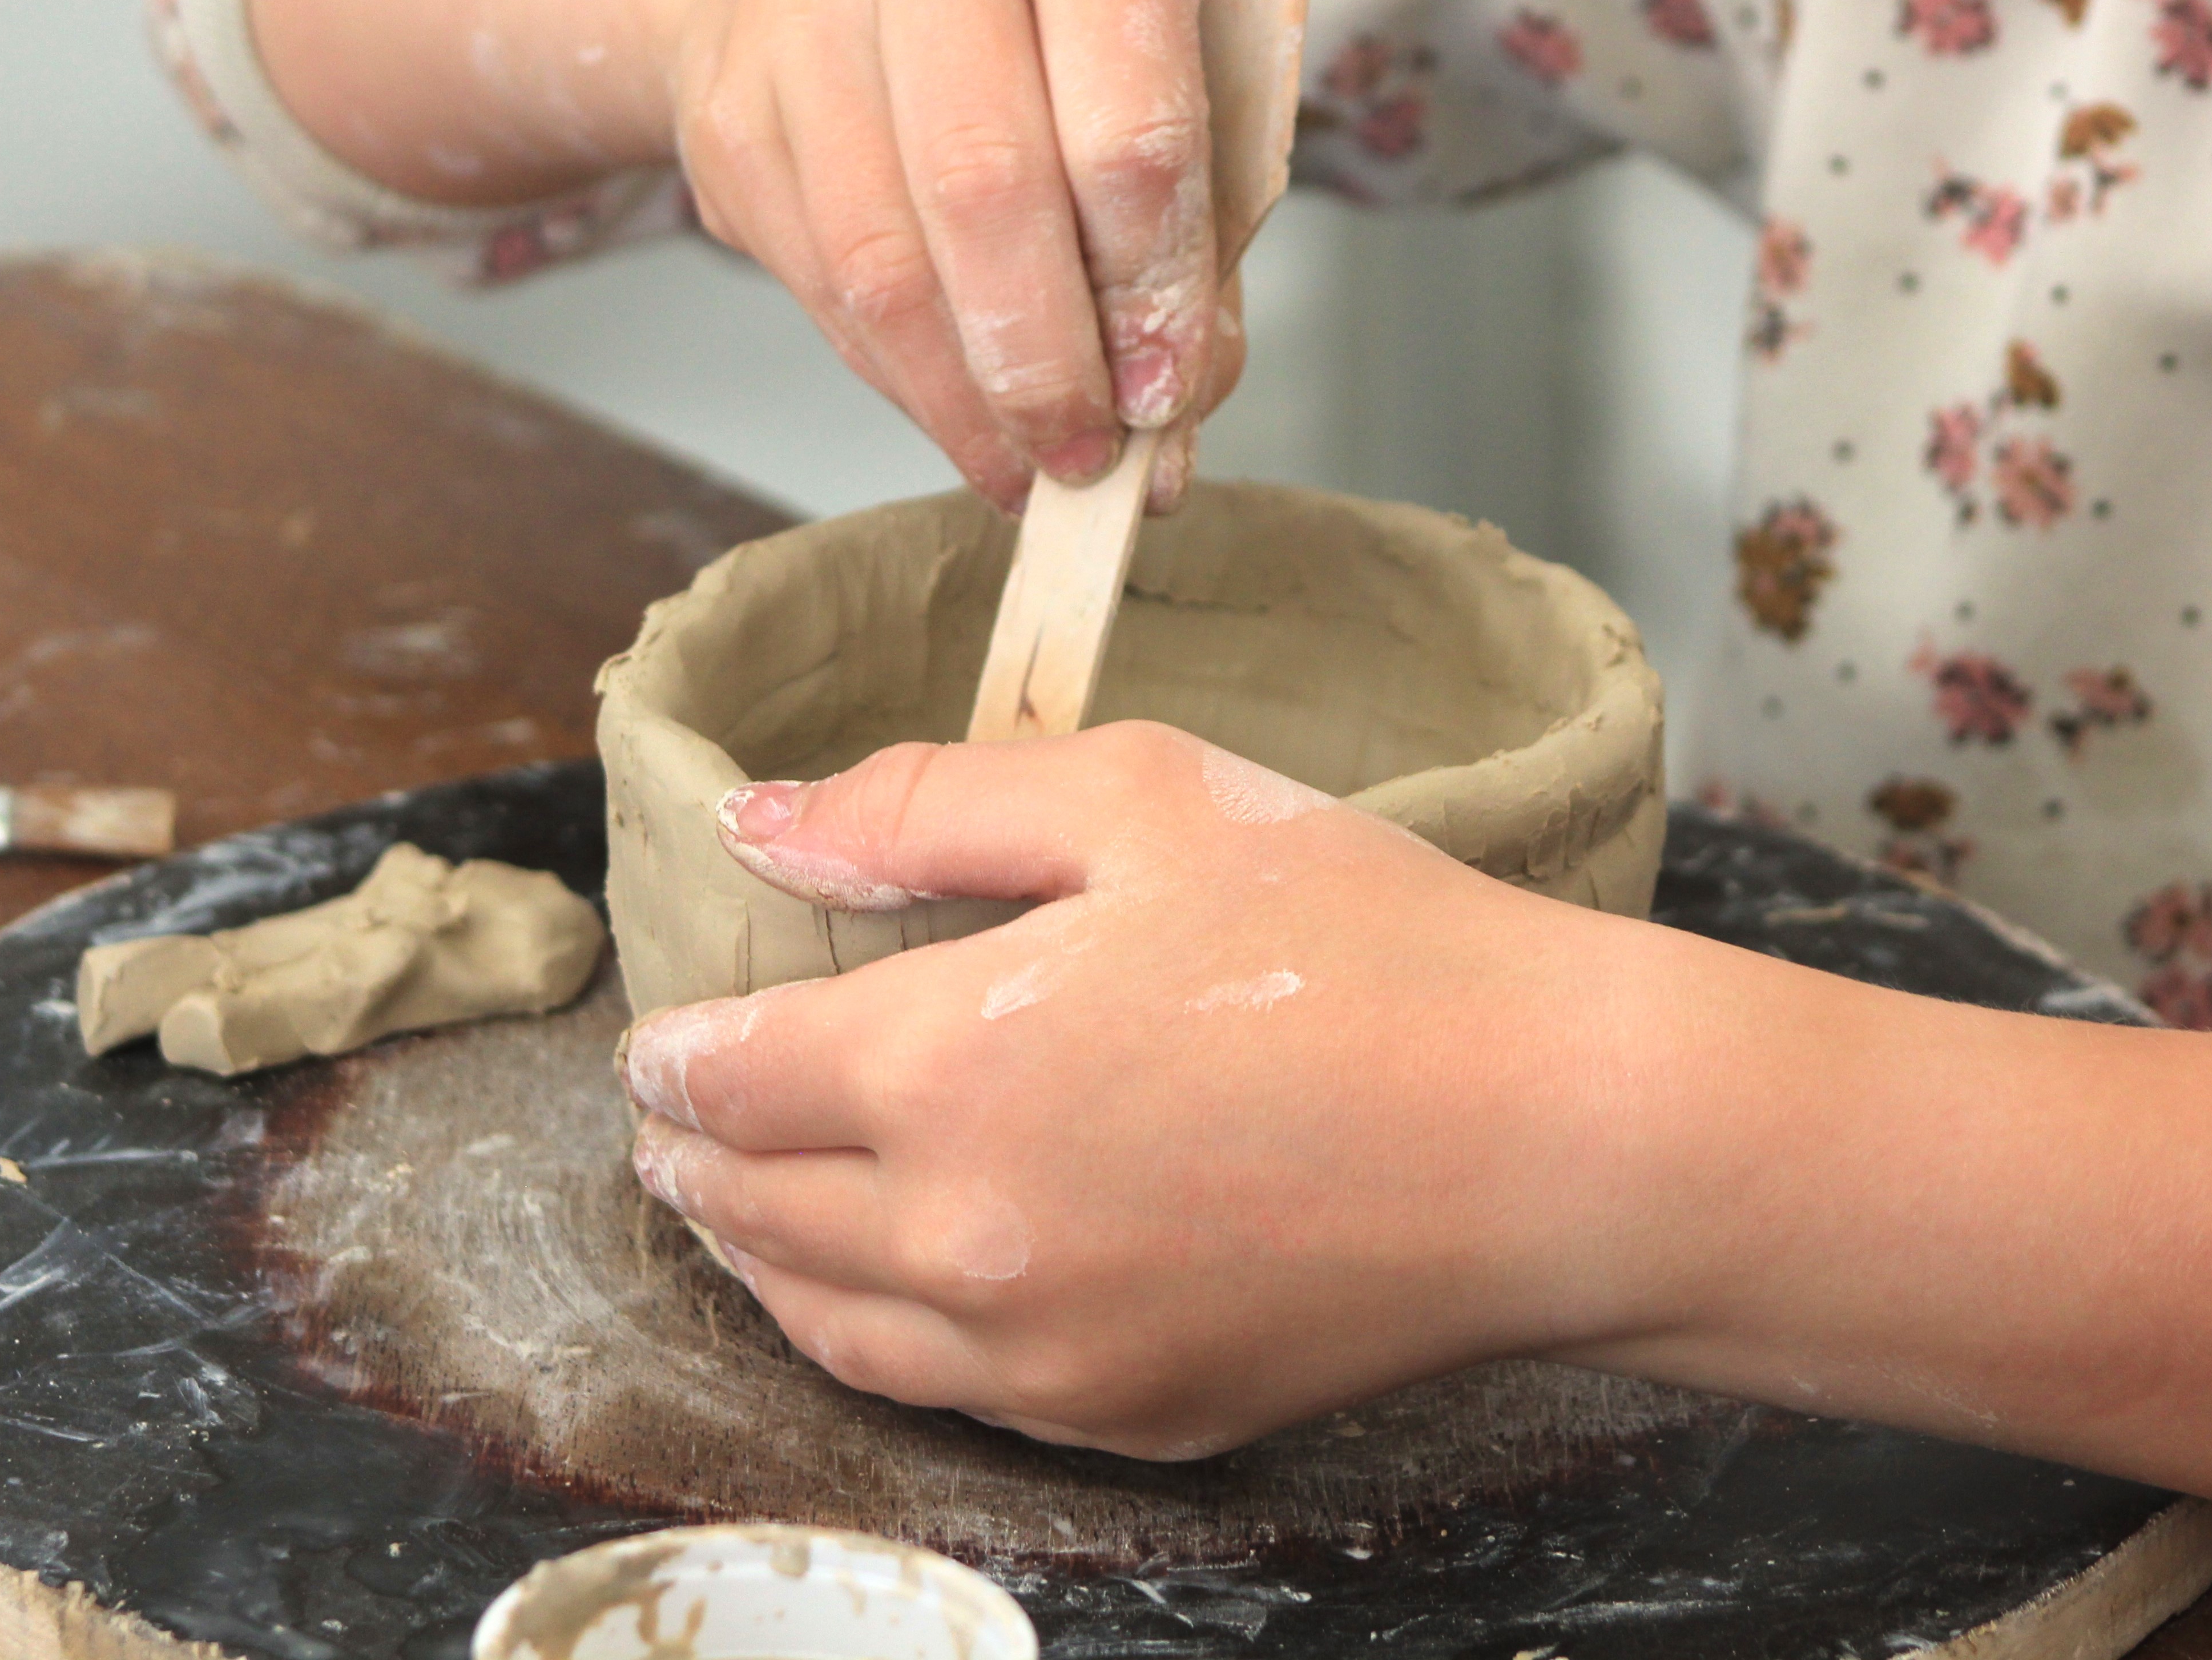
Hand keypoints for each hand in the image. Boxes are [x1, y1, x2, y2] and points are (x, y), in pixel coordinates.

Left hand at [615, 723, 1697, 1457]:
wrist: (1555, 1136)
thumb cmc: (1365, 942)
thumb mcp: (1142, 798)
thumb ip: (926, 805)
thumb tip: (762, 824)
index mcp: (951, 1063)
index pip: (734, 1075)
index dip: (676, 1054)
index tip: (656, 1045)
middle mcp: (967, 1233)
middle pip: (757, 1207)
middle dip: (695, 1159)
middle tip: (674, 1128)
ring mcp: (1043, 1350)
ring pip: (826, 1322)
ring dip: (759, 1261)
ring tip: (739, 1213)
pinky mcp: (1125, 1413)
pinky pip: (943, 1390)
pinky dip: (875, 1335)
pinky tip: (884, 1294)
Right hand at [668, 0, 1233, 511]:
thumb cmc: (1042, 34)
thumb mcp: (1158, 85)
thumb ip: (1188, 239)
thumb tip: (1175, 414)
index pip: (1127, 123)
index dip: (1154, 285)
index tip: (1169, 391)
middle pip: (988, 188)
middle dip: (1049, 361)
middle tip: (1092, 459)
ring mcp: (806, 11)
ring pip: (885, 259)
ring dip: (967, 397)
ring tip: (1030, 471)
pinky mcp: (729, 108)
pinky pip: (820, 285)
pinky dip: (901, 380)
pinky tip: (957, 420)